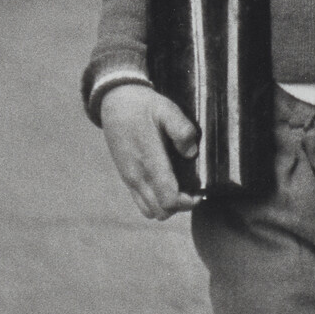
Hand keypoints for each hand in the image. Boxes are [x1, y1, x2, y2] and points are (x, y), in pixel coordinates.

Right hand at [99, 82, 199, 220]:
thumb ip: (182, 130)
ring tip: (179, 189)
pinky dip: (155, 202)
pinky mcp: (126, 177)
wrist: (115, 103)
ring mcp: (129, 179)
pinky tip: (166, 184)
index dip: (187, 202)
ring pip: (150, 211)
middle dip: (180, 206)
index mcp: (149, 160)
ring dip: (167, 206)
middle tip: (192, 190)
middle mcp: (137, 175)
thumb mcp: (166, 109)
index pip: (168, 198)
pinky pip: (141, 202)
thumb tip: (191, 153)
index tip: (199, 192)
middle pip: (161, 211)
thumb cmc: (144, 106)